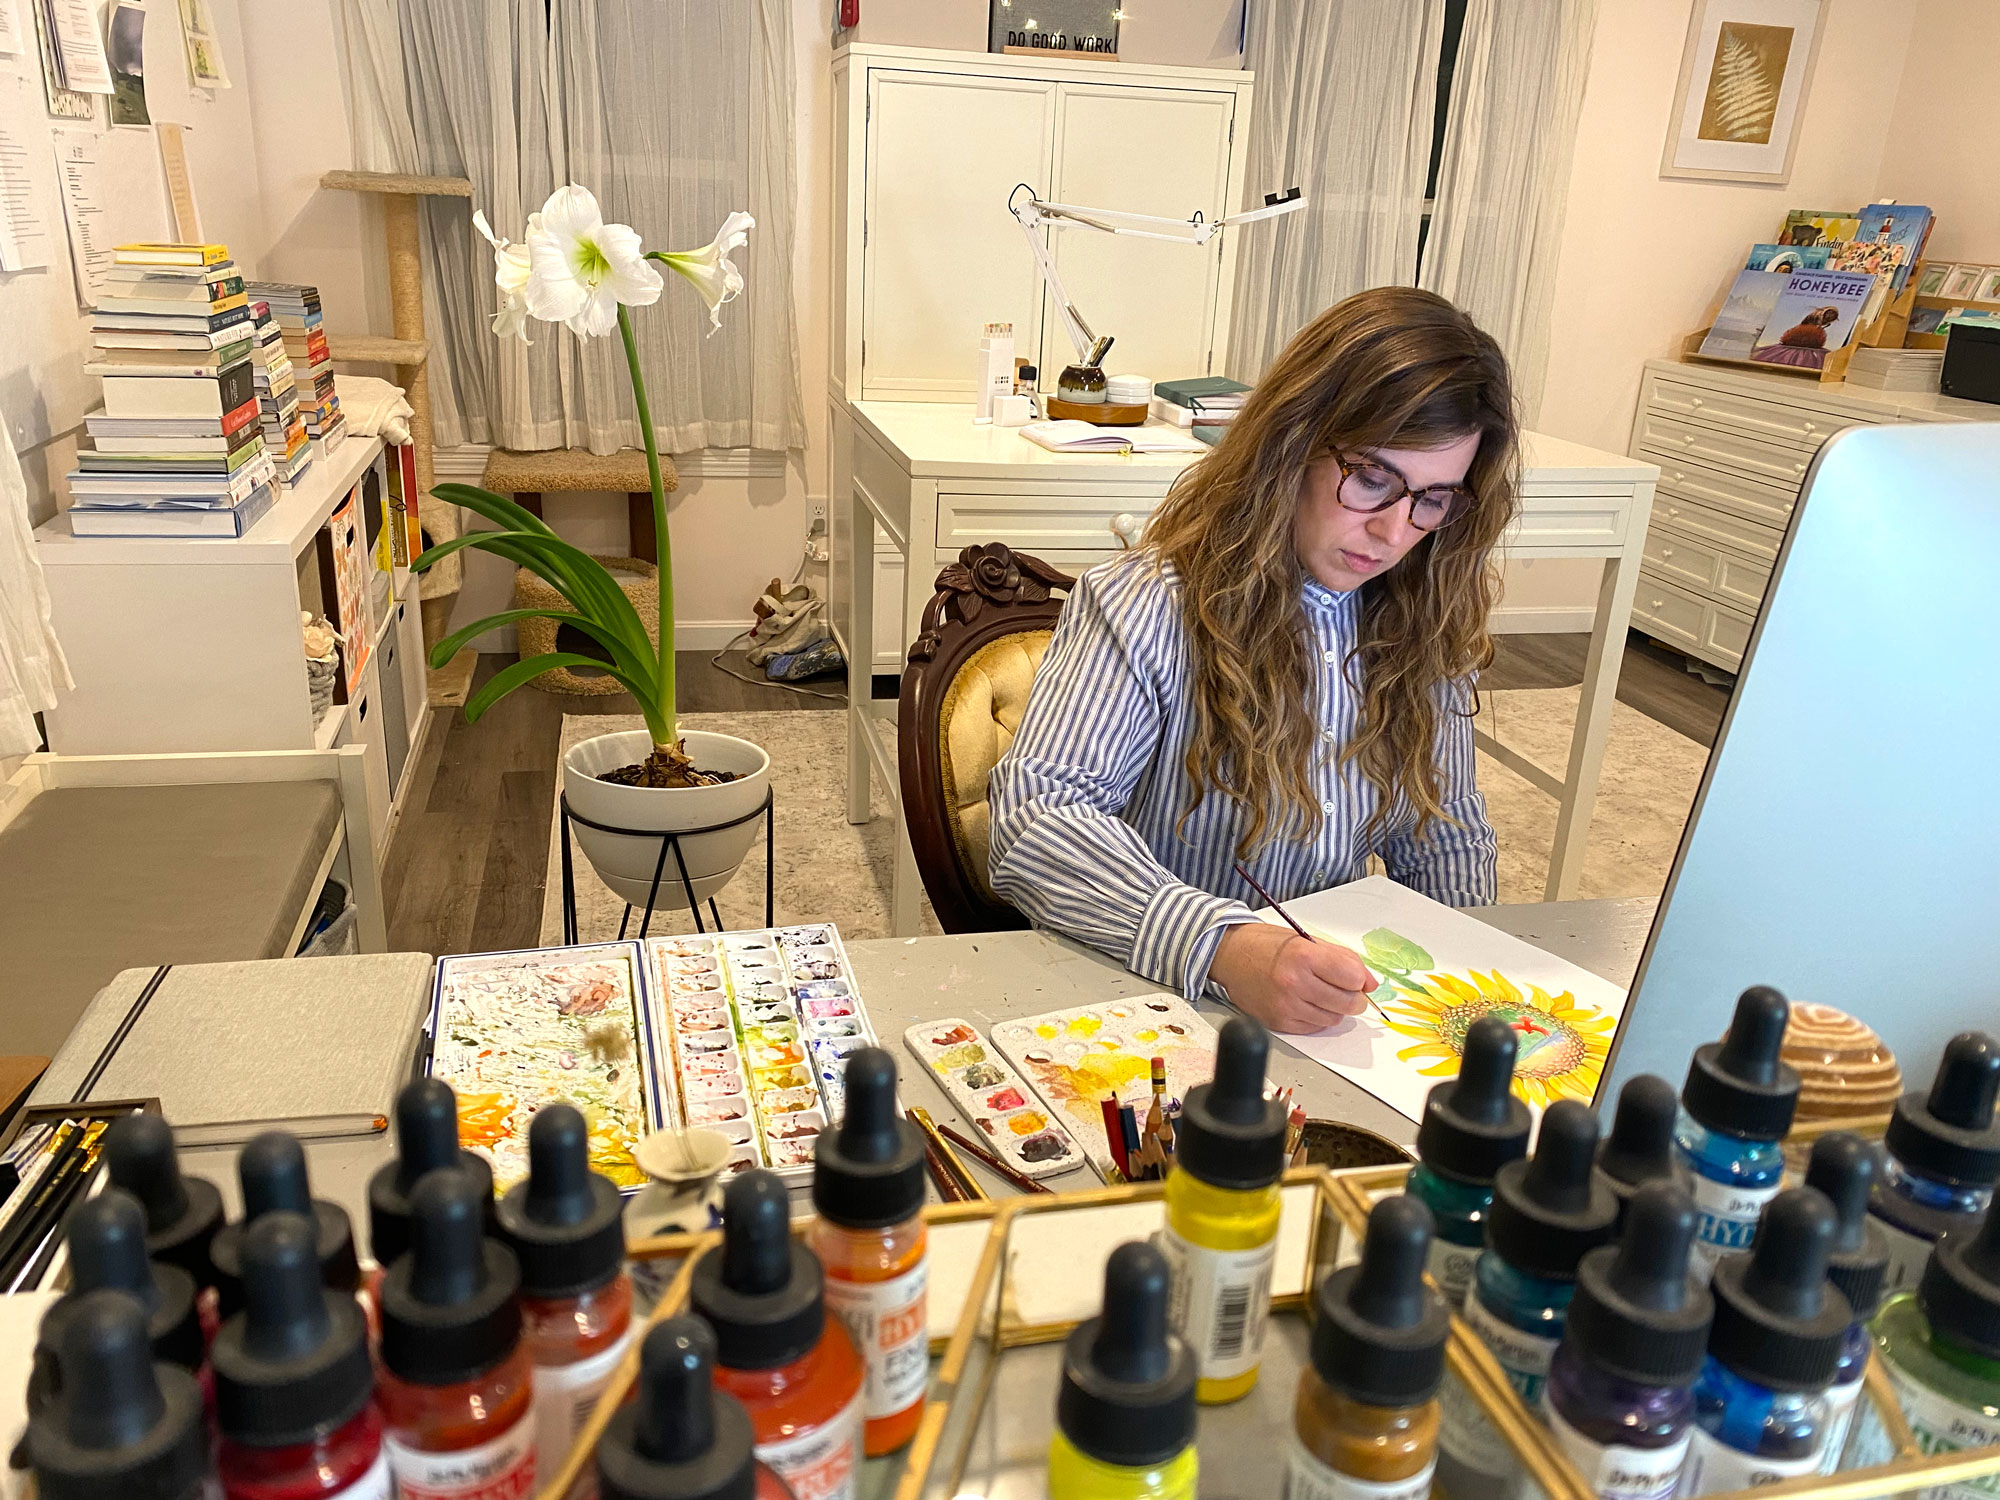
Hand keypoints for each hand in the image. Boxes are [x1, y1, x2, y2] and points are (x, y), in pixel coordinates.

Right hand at [1208, 923, 1375, 1034]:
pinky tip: (1305, 1002)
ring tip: (1319, 993)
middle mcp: (1294, 983)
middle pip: (1348, 1003)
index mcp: (1304, 956)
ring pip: (1333, 1019)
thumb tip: (1370, 984)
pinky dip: (1316, 1017)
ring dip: (1334, 1009)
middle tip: (1344, 989)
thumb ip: (1343, 960)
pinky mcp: (1278, 1022)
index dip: (1359, 978)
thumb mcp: (1307, 941)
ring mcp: (1286, 1005)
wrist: (1231, 956)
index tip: (1354, 977)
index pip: (1353, 977)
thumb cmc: (1268, 945)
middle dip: (1353, 997)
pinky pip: (1314, 1027)